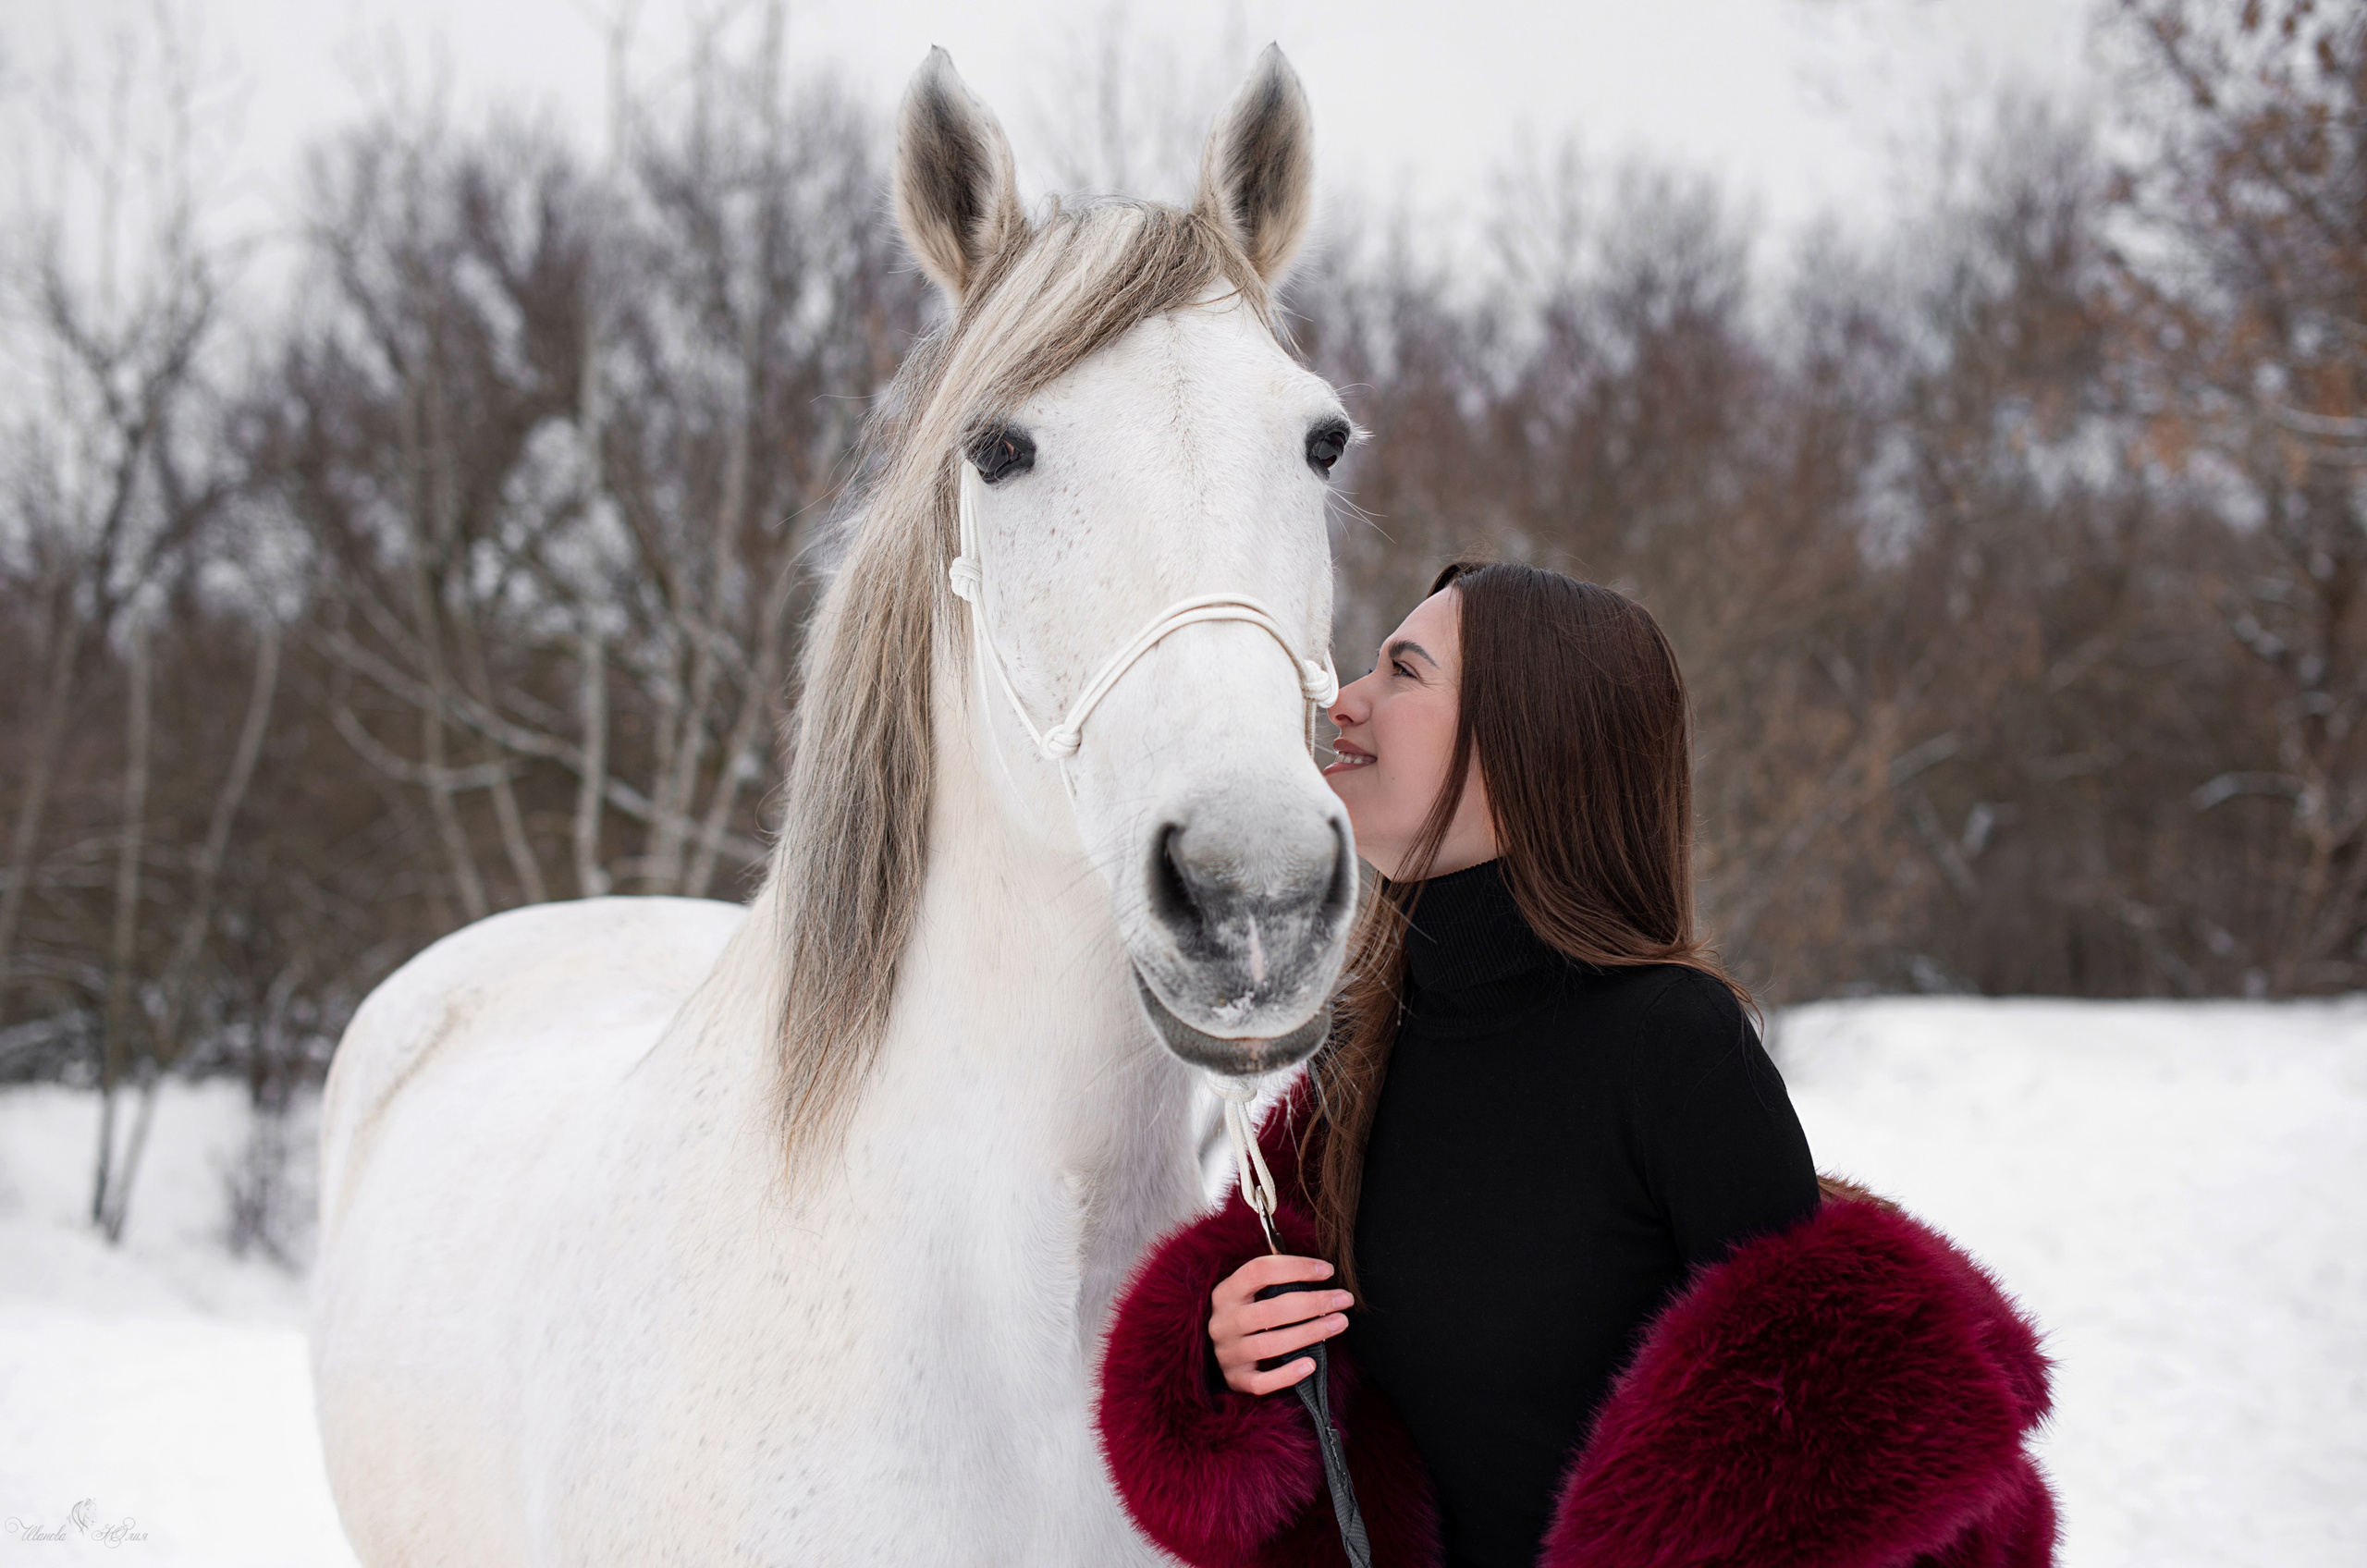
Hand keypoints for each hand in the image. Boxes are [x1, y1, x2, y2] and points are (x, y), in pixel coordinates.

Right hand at [1207, 1254, 1353, 1394]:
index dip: (1296, 1267)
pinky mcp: (1236, 1380)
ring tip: (1339, 1323)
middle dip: (1313, 1303)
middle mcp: (1223, 1323)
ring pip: (1270, 1345)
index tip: (1328, 1271)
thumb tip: (1320, 1271)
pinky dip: (1288, 1374)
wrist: (1213, 1354)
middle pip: (1270, 1311)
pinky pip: (1261, 1382)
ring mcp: (1228, 1354)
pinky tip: (1311, 1364)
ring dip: (1310, 1333)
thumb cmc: (1245, 1315)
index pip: (1259, 1271)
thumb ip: (1275, 1282)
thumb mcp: (1249, 1293)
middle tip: (1344, 1299)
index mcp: (1225, 1293)